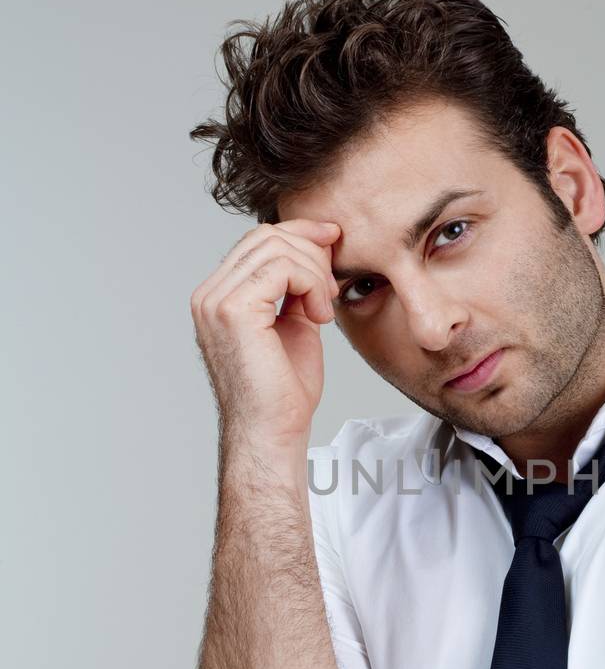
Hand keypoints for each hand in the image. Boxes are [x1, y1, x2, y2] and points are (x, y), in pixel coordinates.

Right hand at [190, 218, 341, 452]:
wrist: (273, 432)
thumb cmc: (284, 391)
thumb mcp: (293, 324)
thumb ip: (296, 287)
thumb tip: (314, 249)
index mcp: (218, 297)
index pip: (257, 241)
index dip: (300, 237)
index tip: (332, 246)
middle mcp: (208, 296)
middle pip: (265, 236)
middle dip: (310, 251)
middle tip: (332, 287)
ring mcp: (216, 302)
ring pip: (275, 247)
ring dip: (314, 272)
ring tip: (325, 307)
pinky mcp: (233, 310)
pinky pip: (281, 268)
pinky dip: (311, 284)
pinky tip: (319, 316)